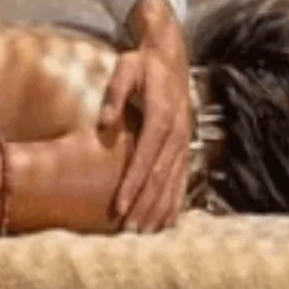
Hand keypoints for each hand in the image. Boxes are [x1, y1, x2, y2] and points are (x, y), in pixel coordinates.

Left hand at [99, 0, 191, 231]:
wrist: (170, 55)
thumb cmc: (141, 64)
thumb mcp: (125, 70)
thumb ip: (114, 96)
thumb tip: (104, 123)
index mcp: (161, 116)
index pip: (145, 158)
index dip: (132, 184)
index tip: (119, 206)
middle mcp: (177, 132)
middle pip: (160, 176)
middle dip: (144, 205)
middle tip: (128, 229)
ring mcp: (184, 140)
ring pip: (173, 181)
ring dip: (160, 208)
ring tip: (145, 232)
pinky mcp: (185, 145)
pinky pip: (182, 177)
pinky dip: (175, 200)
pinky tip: (167, 221)